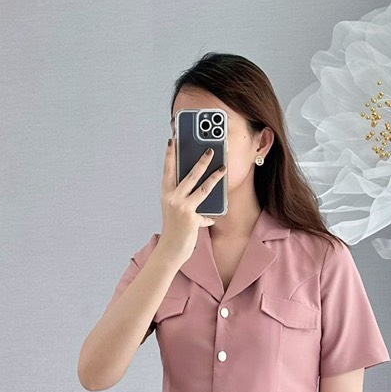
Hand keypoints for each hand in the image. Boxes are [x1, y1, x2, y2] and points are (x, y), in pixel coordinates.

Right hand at [157, 136, 225, 264]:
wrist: (170, 250)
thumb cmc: (174, 231)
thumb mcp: (176, 212)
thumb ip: (186, 202)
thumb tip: (203, 198)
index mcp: (166, 195)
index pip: (168, 170)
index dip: (170, 155)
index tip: (172, 141)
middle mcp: (172, 198)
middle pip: (189, 174)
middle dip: (201, 161)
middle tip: (210, 150)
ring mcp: (181, 207)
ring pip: (202, 187)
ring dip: (214, 177)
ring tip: (223, 168)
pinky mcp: (191, 218)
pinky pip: (207, 213)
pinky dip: (209, 218)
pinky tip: (212, 220)